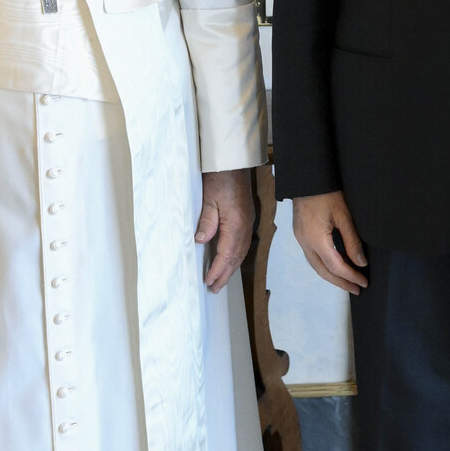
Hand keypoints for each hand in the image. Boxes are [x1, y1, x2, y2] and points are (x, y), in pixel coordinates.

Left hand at [196, 169, 254, 292]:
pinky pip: (242, 243)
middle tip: (214, 288)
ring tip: (221, 279)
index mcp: (236, 223)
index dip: (218, 270)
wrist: (233, 162)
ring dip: (231, 267)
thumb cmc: (220, 177)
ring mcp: (247, 222)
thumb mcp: (208, 199)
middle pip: (236, 257)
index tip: (209, 281)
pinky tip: (229, 260)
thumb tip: (201, 241)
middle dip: (225, 274)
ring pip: (241, 252)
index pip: (226, 254)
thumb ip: (207, 221)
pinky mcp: (246, 218)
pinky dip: (235, 256)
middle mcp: (245, 226)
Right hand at [292, 191, 368, 294]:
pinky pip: (312, 256)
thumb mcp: (344, 216)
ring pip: (316, 266)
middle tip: (356, 289)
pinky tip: (334, 266)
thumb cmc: (326, 193)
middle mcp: (305, 242)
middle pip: (323, 271)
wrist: (307, 177)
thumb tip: (361, 262)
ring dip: (332, 276)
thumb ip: (352, 241)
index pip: (336, 266)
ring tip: (347, 281)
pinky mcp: (300, 234)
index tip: (363, 282)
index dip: (351, 276)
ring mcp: (300, 239)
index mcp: (316, 239)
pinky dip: (324, 265)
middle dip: (340, 282)